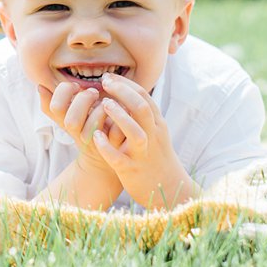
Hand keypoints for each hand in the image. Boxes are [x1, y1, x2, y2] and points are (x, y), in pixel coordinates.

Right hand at [36, 81, 123, 208]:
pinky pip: (113, 132)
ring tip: (107, 101)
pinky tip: (121, 109)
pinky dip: (116, 118)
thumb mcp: (70, 114)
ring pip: (91, 129)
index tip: (75, 86)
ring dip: (99, 110)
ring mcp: (94, 142)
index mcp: (66, 121)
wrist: (107, 156)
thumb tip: (40, 87)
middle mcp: (77, 134)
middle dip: (83, 100)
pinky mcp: (112, 147)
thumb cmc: (89, 127)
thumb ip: (55, 102)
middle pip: (71, 121)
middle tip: (94, 92)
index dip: (63, 92)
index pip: (55, 107)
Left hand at [89, 72, 195, 209]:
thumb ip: (144, 115)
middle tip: (104, 82)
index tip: (109, 77)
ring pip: (134, 132)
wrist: (171, 190)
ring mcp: (143, 154)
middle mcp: (152, 136)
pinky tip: (96, 137)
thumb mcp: (156, 132)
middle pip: (141, 108)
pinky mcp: (132, 171)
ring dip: (119, 116)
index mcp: (157, 125)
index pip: (144, 97)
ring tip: (104, 104)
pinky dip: (107, 147)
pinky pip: (118, 158)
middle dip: (122, 92)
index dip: (126, 84)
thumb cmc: (157, 157)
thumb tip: (126, 92)